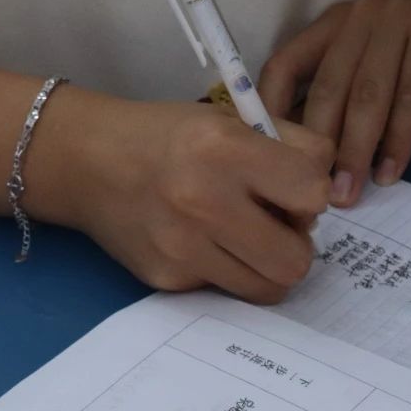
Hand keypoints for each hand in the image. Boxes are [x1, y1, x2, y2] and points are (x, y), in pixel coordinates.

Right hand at [36, 95, 333, 303]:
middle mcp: (203, 201)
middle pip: (297, 259)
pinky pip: (228, 291)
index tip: (290, 189)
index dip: (310, 194)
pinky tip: (201, 243)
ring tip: (245, 238)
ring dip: (267, 266)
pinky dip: (227, 271)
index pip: (314, 192)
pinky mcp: (168, 279)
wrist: (86, 162)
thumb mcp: (229, 120)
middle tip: (275, 226)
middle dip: (296, 244)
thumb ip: (289, 149)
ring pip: (269, 288)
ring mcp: (183, 248)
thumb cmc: (169, 138)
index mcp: (225, 149)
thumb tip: (323, 202)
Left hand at [261, 0, 410, 206]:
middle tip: (314, 194)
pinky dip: (399, 141)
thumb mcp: (384, 79)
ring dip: (356, 151)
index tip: (268, 158)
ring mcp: (399, 17)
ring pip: (367, 95)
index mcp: (339, 25)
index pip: (287, 63)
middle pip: (328, 87)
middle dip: (319, 147)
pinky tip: (391, 172)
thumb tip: (313, 164)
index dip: (272, 111)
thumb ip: (351, 106)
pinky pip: (410, 97)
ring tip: (350, 193)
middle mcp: (363, 15)